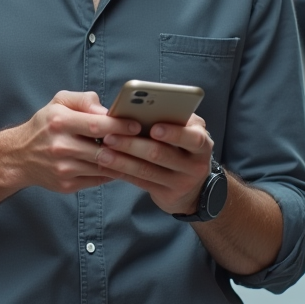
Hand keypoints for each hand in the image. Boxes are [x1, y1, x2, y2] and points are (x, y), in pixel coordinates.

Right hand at [8, 91, 140, 193]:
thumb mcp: (58, 102)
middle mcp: (60, 146)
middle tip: (144, 142)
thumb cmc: (45, 125)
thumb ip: (84, 100)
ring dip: (123, 162)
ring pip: (104, 167)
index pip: (96, 124)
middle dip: (126, 146)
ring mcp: (63, 168)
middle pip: (102, 149)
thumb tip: (107, 110)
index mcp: (59, 122)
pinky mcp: (67, 185)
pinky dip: (112, 173)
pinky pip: (98, 180)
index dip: (120, 125)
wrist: (19, 157)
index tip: (137, 125)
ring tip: (139, 155)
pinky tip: (122, 166)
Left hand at [94, 114, 214, 215]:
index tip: (153, 128)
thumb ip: (172, 120)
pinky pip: (141, 182)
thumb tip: (138, 109)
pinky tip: (106, 166)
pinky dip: (122, 172)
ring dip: (122, 160)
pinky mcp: (167, 195)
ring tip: (102, 152)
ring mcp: (182, 182)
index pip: (192, 138)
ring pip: (147, 170)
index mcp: (202, 142)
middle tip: (109, 136)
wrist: (195, 187)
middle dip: (132, 144)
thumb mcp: (187, 131)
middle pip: (161, 154)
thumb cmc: (183, 146)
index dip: (173, 133)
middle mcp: (195, 165)